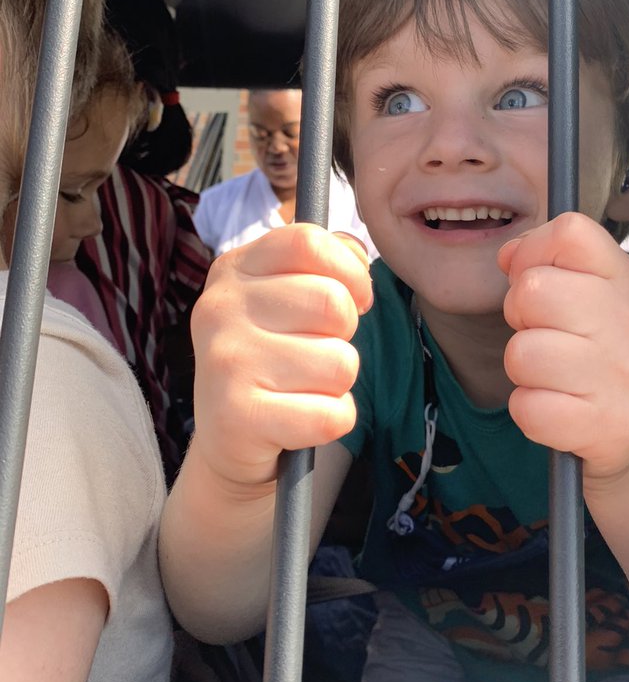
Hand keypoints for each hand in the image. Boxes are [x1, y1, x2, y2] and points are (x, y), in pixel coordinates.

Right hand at [190, 224, 372, 491]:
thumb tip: (356, 253)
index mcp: (234, 269)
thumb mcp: (286, 297)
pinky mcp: (239, 416)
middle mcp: (220, 308)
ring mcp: (226, 361)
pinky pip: (333, 414)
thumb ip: (325, 263)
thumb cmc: (272, 359)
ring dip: (338, 383)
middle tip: (316, 353)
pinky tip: (300, 420)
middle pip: (332, 303)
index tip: (355, 299)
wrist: (229, 439)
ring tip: (303, 388)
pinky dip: (333, 421)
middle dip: (344, 336)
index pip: (309, 242)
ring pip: (340, 363)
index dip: (350, 271)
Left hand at [498, 212, 628, 479]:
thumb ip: (546, 263)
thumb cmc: (596, 353)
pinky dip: (529, 410)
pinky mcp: (605, 426)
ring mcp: (621, 376)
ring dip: (522, 368)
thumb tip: (509, 254)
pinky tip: (556, 408)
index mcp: (626, 280)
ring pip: (522, 353)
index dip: (533, 251)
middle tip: (542, 334)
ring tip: (551, 375)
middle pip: (533, 290)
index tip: (536, 279)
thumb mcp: (586, 295)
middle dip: (519, 315)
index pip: (571, 232)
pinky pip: (526, 407)